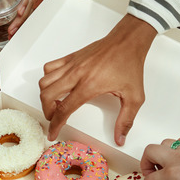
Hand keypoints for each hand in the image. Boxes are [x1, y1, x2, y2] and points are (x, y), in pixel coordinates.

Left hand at [0, 0, 32, 37]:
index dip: (24, 1)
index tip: (19, 11)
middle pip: (27, 5)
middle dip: (21, 19)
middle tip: (11, 30)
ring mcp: (19, 1)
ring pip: (26, 13)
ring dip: (20, 25)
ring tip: (10, 35)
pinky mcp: (16, 8)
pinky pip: (21, 17)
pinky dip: (17, 26)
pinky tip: (10, 34)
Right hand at [39, 14, 155, 144]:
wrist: (128, 41)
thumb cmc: (130, 65)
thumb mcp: (134, 97)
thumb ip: (126, 120)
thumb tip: (120, 138)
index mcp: (89, 86)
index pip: (64, 109)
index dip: (55, 125)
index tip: (52, 133)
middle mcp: (76, 74)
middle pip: (47, 95)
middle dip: (47, 111)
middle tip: (55, 118)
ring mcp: (72, 64)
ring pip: (45, 81)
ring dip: (45, 95)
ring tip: (56, 103)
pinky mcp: (71, 57)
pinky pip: (50, 67)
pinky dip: (48, 78)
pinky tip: (58, 84)